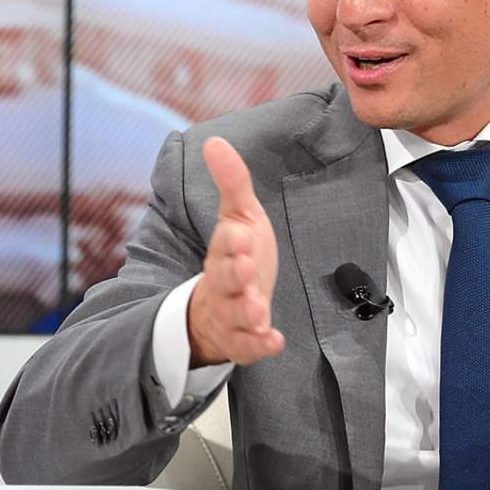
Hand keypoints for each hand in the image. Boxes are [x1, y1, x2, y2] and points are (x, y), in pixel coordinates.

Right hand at [185, 137, 284, 366]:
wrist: (223, 306)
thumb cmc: (235, 257)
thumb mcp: (238, 218)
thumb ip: (232, 182)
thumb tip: (215, 142)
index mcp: (224, 252)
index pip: (225, 244)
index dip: (232, 241)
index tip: (241, 234)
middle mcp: (225, 283)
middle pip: (226, 279)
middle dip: (235, 273)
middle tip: (247, 265)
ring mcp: (232, 313)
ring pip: (235, 314)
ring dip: (247, 311)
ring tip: (259, 309)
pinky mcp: (243, 340)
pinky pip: (248, 346)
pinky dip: (259, 345)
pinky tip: (274, 341)